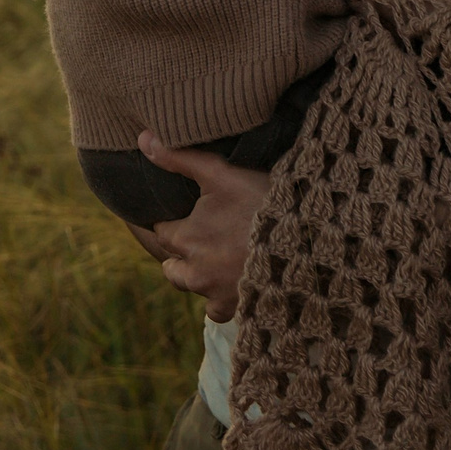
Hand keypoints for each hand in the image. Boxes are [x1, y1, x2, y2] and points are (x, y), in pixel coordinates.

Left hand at [139, 132, 269, 322]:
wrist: (307, 239)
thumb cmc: (263, 202)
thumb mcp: (221, 174)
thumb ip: (179, 158)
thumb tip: (143, 138)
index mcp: (185, 238)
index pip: (162, 232)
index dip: (176, 222)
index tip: (191, 215)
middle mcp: (193, 271)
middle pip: (172, 265)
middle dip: (183, 252)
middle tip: (208, 235)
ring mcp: (214, 293)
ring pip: (191, 286)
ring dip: (199, 275)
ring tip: (220, 257)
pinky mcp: (236, 308)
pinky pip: (215, 311)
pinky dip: (220, 298)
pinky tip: (233, 282)